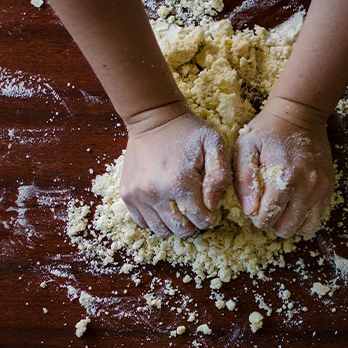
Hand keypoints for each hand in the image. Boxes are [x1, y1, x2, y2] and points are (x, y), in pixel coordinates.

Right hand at [120, 108, 231, 237]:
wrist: (153, 117)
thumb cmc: (187, 131)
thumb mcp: (214, 145)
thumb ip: (220, 176)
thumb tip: (212, 205)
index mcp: (179, 182)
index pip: (201, 220)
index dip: (210, 217)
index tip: (211, 208)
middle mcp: (155, 192)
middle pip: (181, 230)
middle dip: (193, 224)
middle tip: (197, 210)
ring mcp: (138, 195)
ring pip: (160, 230)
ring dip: (175, 225)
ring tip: (181, 210)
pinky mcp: (127, 194)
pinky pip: (143, 222)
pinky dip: (156, 221)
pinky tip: (165, 207)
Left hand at [234, 98, 333, 237]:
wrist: (300, 113)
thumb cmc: (268, 130)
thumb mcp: (246, 147)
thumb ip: (244, 180)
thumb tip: (250, 210)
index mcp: (284, 180)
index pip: (267, 220)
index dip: (256, 217)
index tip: (254, 206)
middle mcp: (306, 188)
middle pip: (285, 228)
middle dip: (272, 223)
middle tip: (266, 207)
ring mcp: (320, 189)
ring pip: (304, 228)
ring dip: (289, 223)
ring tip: (281, 208)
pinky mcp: (328, 187)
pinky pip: (317, 218)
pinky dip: (304, 218)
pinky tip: (294, 204)